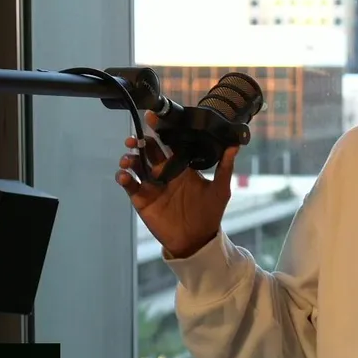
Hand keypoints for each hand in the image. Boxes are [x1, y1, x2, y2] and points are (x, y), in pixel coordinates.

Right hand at [117, 111, 238, 258]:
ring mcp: (152, 185)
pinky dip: (124, 178)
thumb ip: (224, 167)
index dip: (160, 131)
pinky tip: (125, 176)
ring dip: (129, 158)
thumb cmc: (210, 213)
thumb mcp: (220, 189)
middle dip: (139, 142)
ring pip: (136, 165)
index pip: (169, 144)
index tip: (153, 117)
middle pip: (148, 151)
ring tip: (129, 158)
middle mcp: (165, 172)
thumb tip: (234, 145)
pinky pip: (129, 186)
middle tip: (135, 139)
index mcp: (182, 167)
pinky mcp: (141, 199)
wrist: (197, 239)